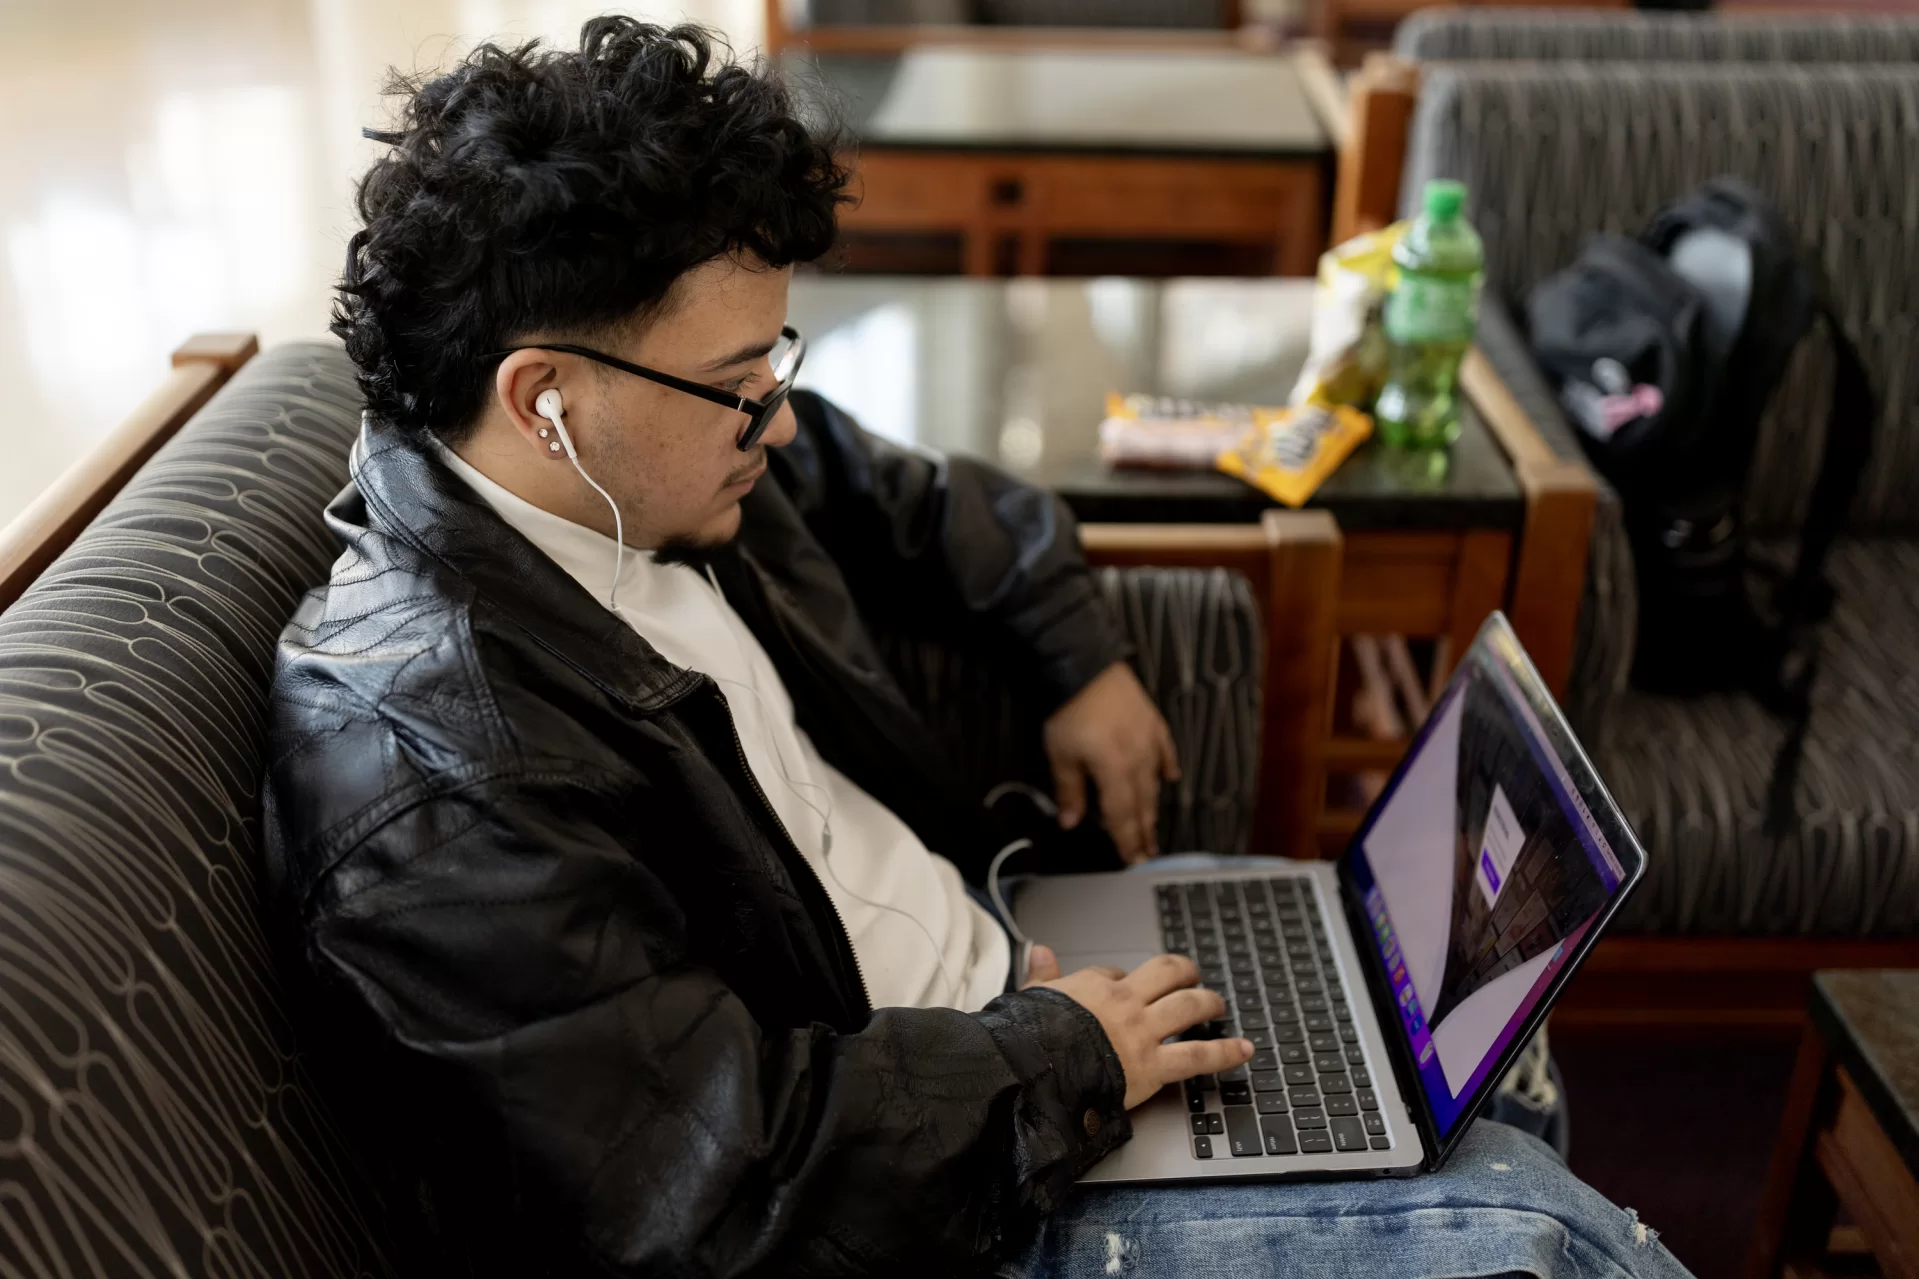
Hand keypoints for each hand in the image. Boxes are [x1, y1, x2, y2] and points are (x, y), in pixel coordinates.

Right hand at [1040, 953, 1251, 1109]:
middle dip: (1185, 972)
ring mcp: (1143, 1033)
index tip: (1123, 988)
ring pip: (1190, 1006)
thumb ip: (1042, 974)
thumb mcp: (1031, 998)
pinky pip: (1199, 1056)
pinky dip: (1226, 1052)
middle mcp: (1125, 1003)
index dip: (1124, 979)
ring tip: (1218, 1005)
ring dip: (1209, 1003)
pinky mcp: (1154, 1066)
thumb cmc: (1030, 1038)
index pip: (1118, 973)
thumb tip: (1040, 950)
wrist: (1034, 1073)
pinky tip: (1245, 1049)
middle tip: (1193, 976)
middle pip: (1168, 973)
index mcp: (1095, 986)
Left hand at [1043, 662, 1179, 863]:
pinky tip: (1170, 778)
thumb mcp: (1061, 754)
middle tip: (1149, 854)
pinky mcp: (1152, 722)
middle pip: (1142, 805)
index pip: (1123, 817)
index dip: (1127, 841)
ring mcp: (1149, 741)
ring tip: (1154, 827)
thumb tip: (1069, 822)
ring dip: (1153, 807)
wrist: (1086, 665)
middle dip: (1144, 832)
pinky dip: (1167, 767)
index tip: (1134, 861)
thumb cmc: (1070, 711)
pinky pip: (1164, 751)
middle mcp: (1139, 762)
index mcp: (1115, 773)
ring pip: (1154, 783)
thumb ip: (1069, 791)